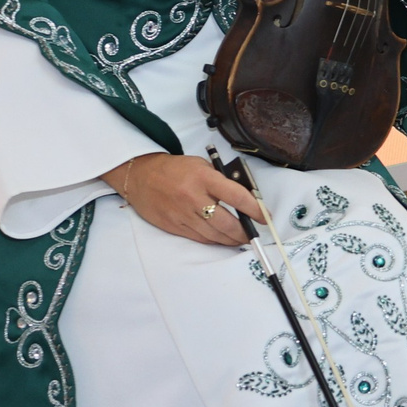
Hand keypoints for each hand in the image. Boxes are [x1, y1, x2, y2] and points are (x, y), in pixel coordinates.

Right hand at [106, 153, 264, 246]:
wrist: (141, 176)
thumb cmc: (176, 169)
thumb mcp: (201, 165)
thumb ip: (222, 180)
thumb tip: (245, 198)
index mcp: (204, 178)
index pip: (236, 196)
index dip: (254, 209)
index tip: (265, 217)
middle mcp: (193, 198)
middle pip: (226, 223)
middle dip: (244, 232)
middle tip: (254, 234)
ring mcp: (182, 214)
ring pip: (214, 235)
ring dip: (231, 240)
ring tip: (241, 239)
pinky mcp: (174, 226)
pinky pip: (200, 238)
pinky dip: (214, 241)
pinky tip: (222, 239)